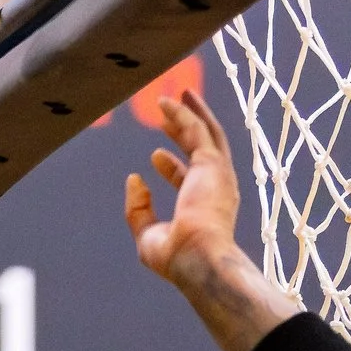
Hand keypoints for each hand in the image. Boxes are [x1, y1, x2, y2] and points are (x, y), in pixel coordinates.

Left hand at [123, 92, 244, 294]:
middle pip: (205, 148)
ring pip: (206, 133)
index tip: (155, 156)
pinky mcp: (211, 162)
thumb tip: (133, 178)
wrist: (198, 257)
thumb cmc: (177, 256)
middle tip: (179, 109)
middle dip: (191, 127)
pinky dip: (182, 113)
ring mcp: (217, 173)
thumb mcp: (148, 235)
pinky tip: (164, 102)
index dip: (172, 166)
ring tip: (179, 93)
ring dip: (192, 112)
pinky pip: (196, 129)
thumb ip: (139, 209)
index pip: (190, 179)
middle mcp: (215, 187)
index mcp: (205, 207)